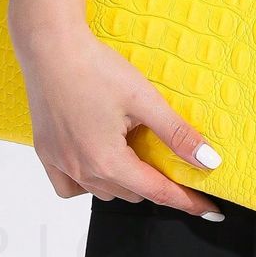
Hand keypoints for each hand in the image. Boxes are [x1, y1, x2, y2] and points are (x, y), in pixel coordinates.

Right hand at [9, 20, 225, 219]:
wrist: (50, 47)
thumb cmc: (95, 68)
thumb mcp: (144, 99)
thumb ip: (177, 134)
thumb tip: (209, 161)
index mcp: (108, 161)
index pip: (158, 192)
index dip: (187, 201)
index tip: (210, 209)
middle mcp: (82, 170)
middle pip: (131, 193)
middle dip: (154, 183)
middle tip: (168, 161)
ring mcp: (61, 164)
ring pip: (102, 191)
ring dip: (124, 181)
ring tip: (134, 153)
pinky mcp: (46, 153)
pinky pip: (70, 187)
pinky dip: (89, 183)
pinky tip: (98, 163)